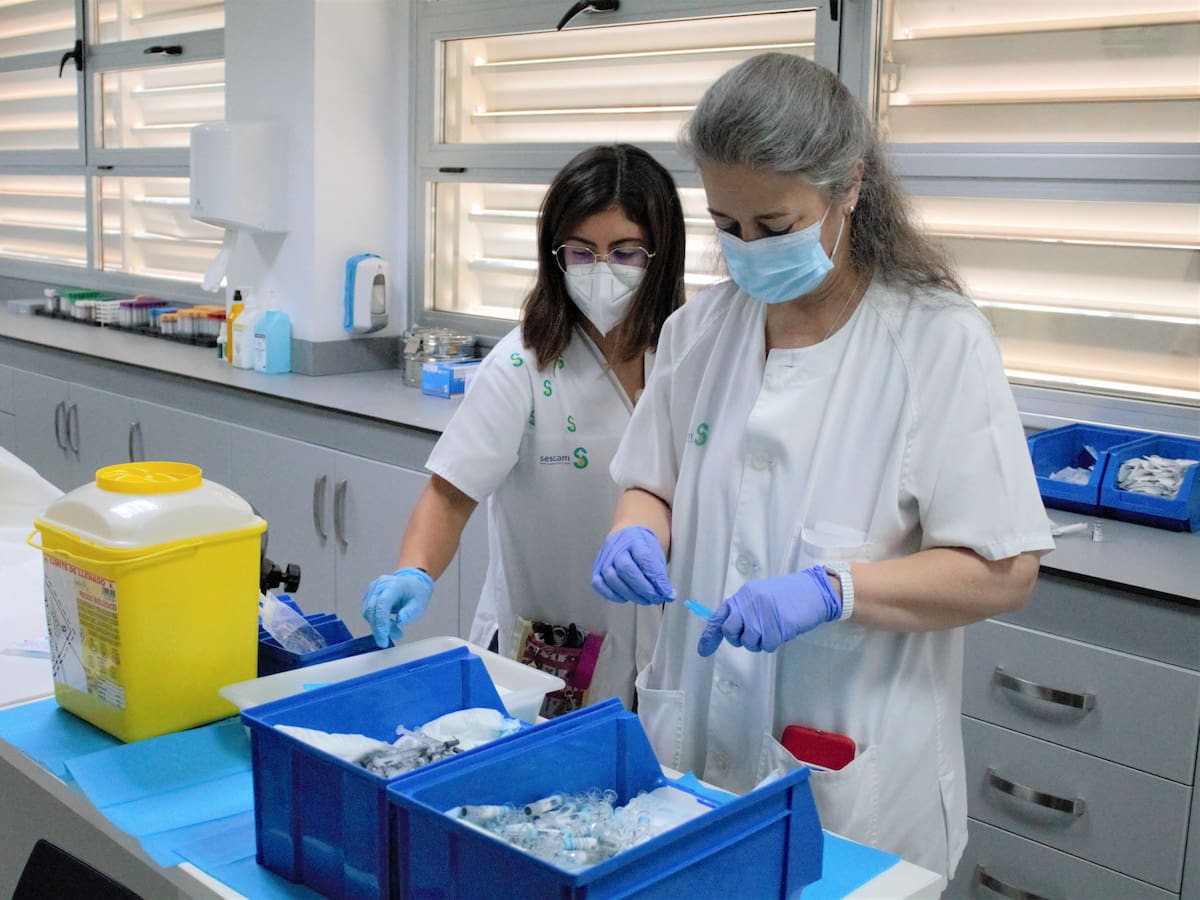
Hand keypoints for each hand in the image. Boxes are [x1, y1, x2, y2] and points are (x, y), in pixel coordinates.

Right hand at [360, 567, 434, 646]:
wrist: (413, 584)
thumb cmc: (417, 595)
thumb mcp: (419, 605)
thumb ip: (410, 613)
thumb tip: (400, 621)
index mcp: (394, 585)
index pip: (382, 604)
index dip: (381, 622)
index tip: (384, 639)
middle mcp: (380, 585)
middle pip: (372, 610)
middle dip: (379, 629)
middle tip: (396, 637)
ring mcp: (372, 589)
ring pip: (368, 613)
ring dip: (378, 627)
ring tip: (396, 630)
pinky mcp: (369, 595)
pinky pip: (368, 612)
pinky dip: (376, 622)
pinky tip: (389, 624)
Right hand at [591, 526, 674, 604]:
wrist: (627, 536)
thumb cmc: (642, 545)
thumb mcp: (656, 552)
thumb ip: (660, 573)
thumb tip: (668, 594)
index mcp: (635, 537)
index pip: (645, 558)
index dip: (657, 578)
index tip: (667, 591)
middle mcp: (617, 546)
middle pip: (626, 568)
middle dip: (644, 588)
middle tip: (657, 598)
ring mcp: (605, 557)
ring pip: (612, 578)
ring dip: (632, 594)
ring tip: (646, 599)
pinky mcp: (597, 569)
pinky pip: (600, 584)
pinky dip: (613, 595)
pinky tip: (626, 597)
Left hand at [697, 566, 841, 656]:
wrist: (813, 590)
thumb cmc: (787, 595)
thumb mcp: (760, 596)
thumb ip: (744, 609)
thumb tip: (728, 628)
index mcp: (743, 595)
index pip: (719, 617)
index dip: (710, 636)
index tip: (703, 651)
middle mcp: (749, 603)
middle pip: (731, 631)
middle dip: (739, 639)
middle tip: (752, 636)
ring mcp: (762, 614)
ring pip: (749, 641)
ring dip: (760, 642)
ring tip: (772, 630)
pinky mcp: (777, 625)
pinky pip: (767, 645)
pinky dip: (773, 643)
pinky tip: (782, 631)